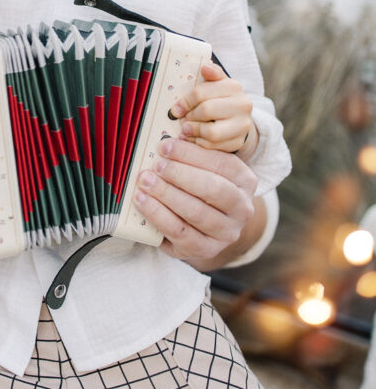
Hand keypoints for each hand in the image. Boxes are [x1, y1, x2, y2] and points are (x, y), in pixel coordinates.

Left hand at [133, 137, 256, 268]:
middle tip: (156, 165)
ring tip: (145, 182)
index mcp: (245, 180)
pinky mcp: (206, 250)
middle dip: (180, 175)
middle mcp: (242, 208)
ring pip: (196, 212)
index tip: (165, 146)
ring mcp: (227, 232)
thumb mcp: (205, 168)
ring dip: (167, 195)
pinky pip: (180, 232)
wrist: (206, 227)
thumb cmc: (202, 187)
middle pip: (213, 189)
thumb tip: (169, 138)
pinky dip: (158, 215)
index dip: (191, 154)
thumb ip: (193, 154)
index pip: (220, 164)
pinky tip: (142, 202)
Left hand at [169, 61, 255, 153]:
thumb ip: (211, 74)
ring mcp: (242, 125)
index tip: (176, 109)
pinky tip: (195, 138)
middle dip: (190, 117)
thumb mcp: (217, 84)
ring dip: (194, 131)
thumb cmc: (221, 100)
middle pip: (206, 111)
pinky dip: (200, 143)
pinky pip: (213, 146)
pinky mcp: (238, 142)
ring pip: (211, 132)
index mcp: (233, 87)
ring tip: (187, 129)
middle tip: (182, 120)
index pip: (201, 93)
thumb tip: (205, 67)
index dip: (185, 102)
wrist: (239, 121)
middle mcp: (242, 105)